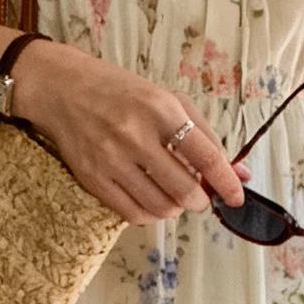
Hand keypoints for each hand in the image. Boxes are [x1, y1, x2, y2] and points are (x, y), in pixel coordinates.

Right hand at [11, 39, 245, 226]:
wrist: (64, 89)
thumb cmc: (123, 94)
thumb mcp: (168, 101)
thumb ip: (205, 136)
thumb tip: (240, 174)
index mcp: (161, 109)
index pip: (205, 156)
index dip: (226, 182)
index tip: (236, 196)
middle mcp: (136, 134)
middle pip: (184, 189)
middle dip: (200, 200)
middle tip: (199, 196)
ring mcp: (111, 159)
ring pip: (160, 207)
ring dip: (176, 208)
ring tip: (173, 196)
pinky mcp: (93, 178)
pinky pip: (133, 213)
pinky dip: (151, 214)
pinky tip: (151, 199)